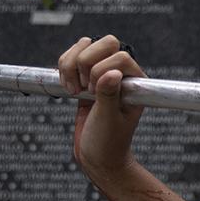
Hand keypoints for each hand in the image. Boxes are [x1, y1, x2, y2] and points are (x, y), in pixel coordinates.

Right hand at [57, 34, 145, 180]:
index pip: (120, 56)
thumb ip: (109, 96)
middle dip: (86, 63)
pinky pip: (71, 57)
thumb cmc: (109, 142)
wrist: (97, 157)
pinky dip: (63, 67)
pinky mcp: (84, 77)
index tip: (94, 93)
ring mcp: (101, 73)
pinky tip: (68, 88)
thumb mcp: (109, 121)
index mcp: (136, 82)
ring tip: (75, 90)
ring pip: (85, 45)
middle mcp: (121, 74)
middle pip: (104, 43)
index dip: (102, 71)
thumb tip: (112, 73)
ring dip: (72, 65)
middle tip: (85, 89)